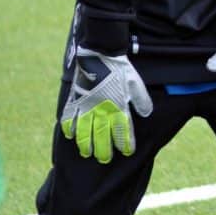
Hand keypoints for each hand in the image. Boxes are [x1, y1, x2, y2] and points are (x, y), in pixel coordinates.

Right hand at [61, 47, 152, 163]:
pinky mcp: (75, 100)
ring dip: (86, 144)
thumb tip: (147, 114)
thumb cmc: (120, 69)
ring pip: (84, 131)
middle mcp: (102, 110)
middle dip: (104, 150)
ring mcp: (87, 107)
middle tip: (104, 159)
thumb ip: (141, 100)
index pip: (123, 130)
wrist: (100, 55)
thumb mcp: (136, 83)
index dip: (125, 143)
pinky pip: (69, 118)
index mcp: (118, 106)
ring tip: (87, 153)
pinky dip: (69, 128)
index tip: (127, 152)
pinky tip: (70, 136)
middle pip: (102, 136)